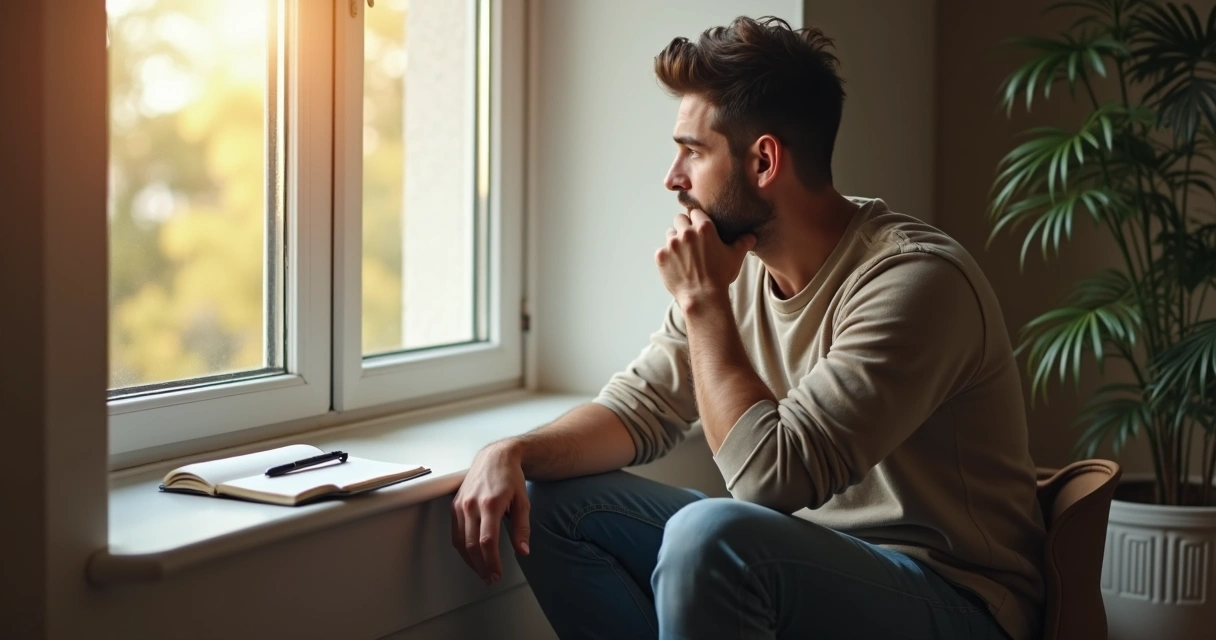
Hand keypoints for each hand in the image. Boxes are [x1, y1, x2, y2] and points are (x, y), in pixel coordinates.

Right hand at [450, 441, 530, 585]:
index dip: (491, 561)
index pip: (487, 541)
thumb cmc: (510, 477)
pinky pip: (456, 532)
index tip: (497, 573)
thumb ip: (522, 528)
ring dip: (470, 560)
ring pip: (461, 541)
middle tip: (490, 578)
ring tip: (482, 571)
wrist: (496, 457)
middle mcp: (472, 505)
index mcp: (491, 504)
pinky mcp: (454, 505)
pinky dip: (462, 548)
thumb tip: (522, 551)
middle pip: (472, 544)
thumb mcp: (523, 502)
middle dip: (481, 566)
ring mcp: (461, 505)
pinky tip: (471, 556)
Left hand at [657, 209, 754, 311]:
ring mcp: (671, 244)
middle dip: (684, 227)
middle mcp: (686, 232)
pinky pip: (662, 250)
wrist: (702, 297)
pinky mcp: (660, 256)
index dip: (697, 220)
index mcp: (704, 228)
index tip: (699, 228)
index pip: (695, 212)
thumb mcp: (735, 257)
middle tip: (690, 241)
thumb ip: (743, 242)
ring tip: (683, 255)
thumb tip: (751, 236)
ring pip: (670, 234)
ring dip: (675, 240)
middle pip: (679, 219)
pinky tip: (676, 266)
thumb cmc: (720, 276)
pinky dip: (668, 256)